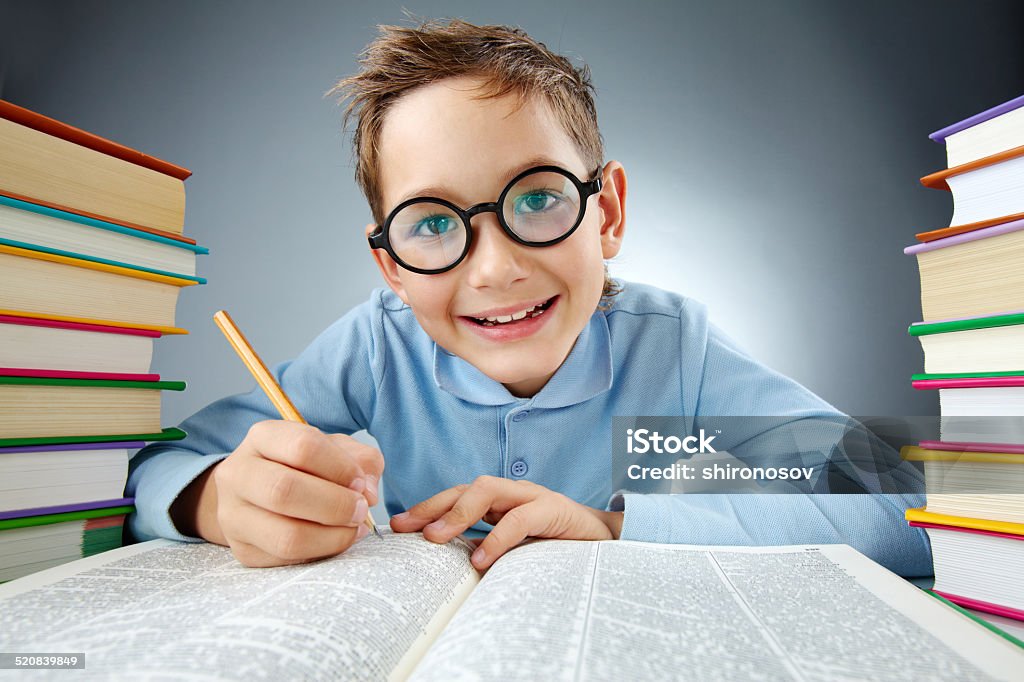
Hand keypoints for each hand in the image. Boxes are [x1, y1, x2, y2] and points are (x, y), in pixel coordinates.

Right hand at [170, 420, 383, 567]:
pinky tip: (333, 540)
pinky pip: (286, 560)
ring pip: (285, 536)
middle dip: (336, 505)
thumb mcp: (335, 450)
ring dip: (332, 537)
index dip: (340, 468)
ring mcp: (233, 514)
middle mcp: (238, 473)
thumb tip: (367, 493)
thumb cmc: (305, 466)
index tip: (360, 483)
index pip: (303, 447)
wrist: (259, 493)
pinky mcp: (241, 549)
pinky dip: (319, 553)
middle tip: (361, 511)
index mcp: (263, 437)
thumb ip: (360, 461)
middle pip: (284, 491)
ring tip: (352, 529)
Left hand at [389, 476, 622, 569]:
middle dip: (432, 504)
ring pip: (488, 489)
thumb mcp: (516, 550)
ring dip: (458, 512)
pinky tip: (480, 558)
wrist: (608, 545)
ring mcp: (533, 496)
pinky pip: (520, 518)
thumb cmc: (558, 547)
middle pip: (466, 486)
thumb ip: (486, 549)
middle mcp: (514, 492)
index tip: (398, 525)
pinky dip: (497, 537)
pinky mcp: (554, 509)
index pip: (458, 495)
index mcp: (501, 502)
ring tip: (435, 537)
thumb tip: (447, 566)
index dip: (427, 506)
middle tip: (406, 527)